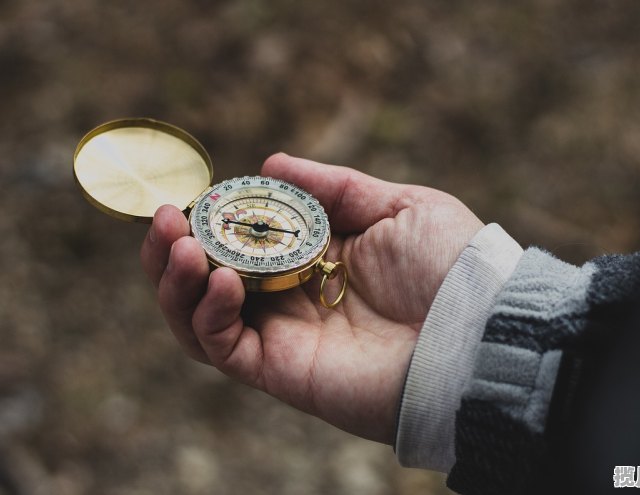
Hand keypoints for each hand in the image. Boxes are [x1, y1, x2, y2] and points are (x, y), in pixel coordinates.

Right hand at [140, 153, 482, 443]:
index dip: (209, 218)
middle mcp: (287, 297)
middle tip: (165, 218)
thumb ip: (333, 187)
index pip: (240, 240)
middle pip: (206, 279)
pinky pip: (221, 348)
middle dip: (174, 248)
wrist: (474, 332)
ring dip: (175, 280)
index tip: (193, 194)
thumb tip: (270, 165)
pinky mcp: (278, 371)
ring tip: (179, 243)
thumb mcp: (397, 205)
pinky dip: (205, 314)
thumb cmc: (448, 266)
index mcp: (312, 258)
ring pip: (198, 316)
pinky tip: (218, 279)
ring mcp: (280, 336)